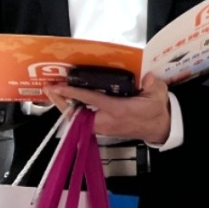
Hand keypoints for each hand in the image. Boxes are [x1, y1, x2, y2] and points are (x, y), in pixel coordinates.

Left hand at [45, 73, 171, 144]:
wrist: (159, 129)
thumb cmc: (156, 111)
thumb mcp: (159, 94)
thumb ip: (152, 84)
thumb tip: (147, 78)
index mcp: (118, 110)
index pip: (91, 100)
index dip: (73, 92)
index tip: (59, 86)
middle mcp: (107, 121)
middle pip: (76, 114)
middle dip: (61, 102)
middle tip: (50, 88)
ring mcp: (104, 127)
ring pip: (77, 119)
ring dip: (66, 106)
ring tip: (56, 93)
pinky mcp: (104, 129)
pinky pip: (83, 122)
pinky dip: (75, 112)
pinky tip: (70, 101)